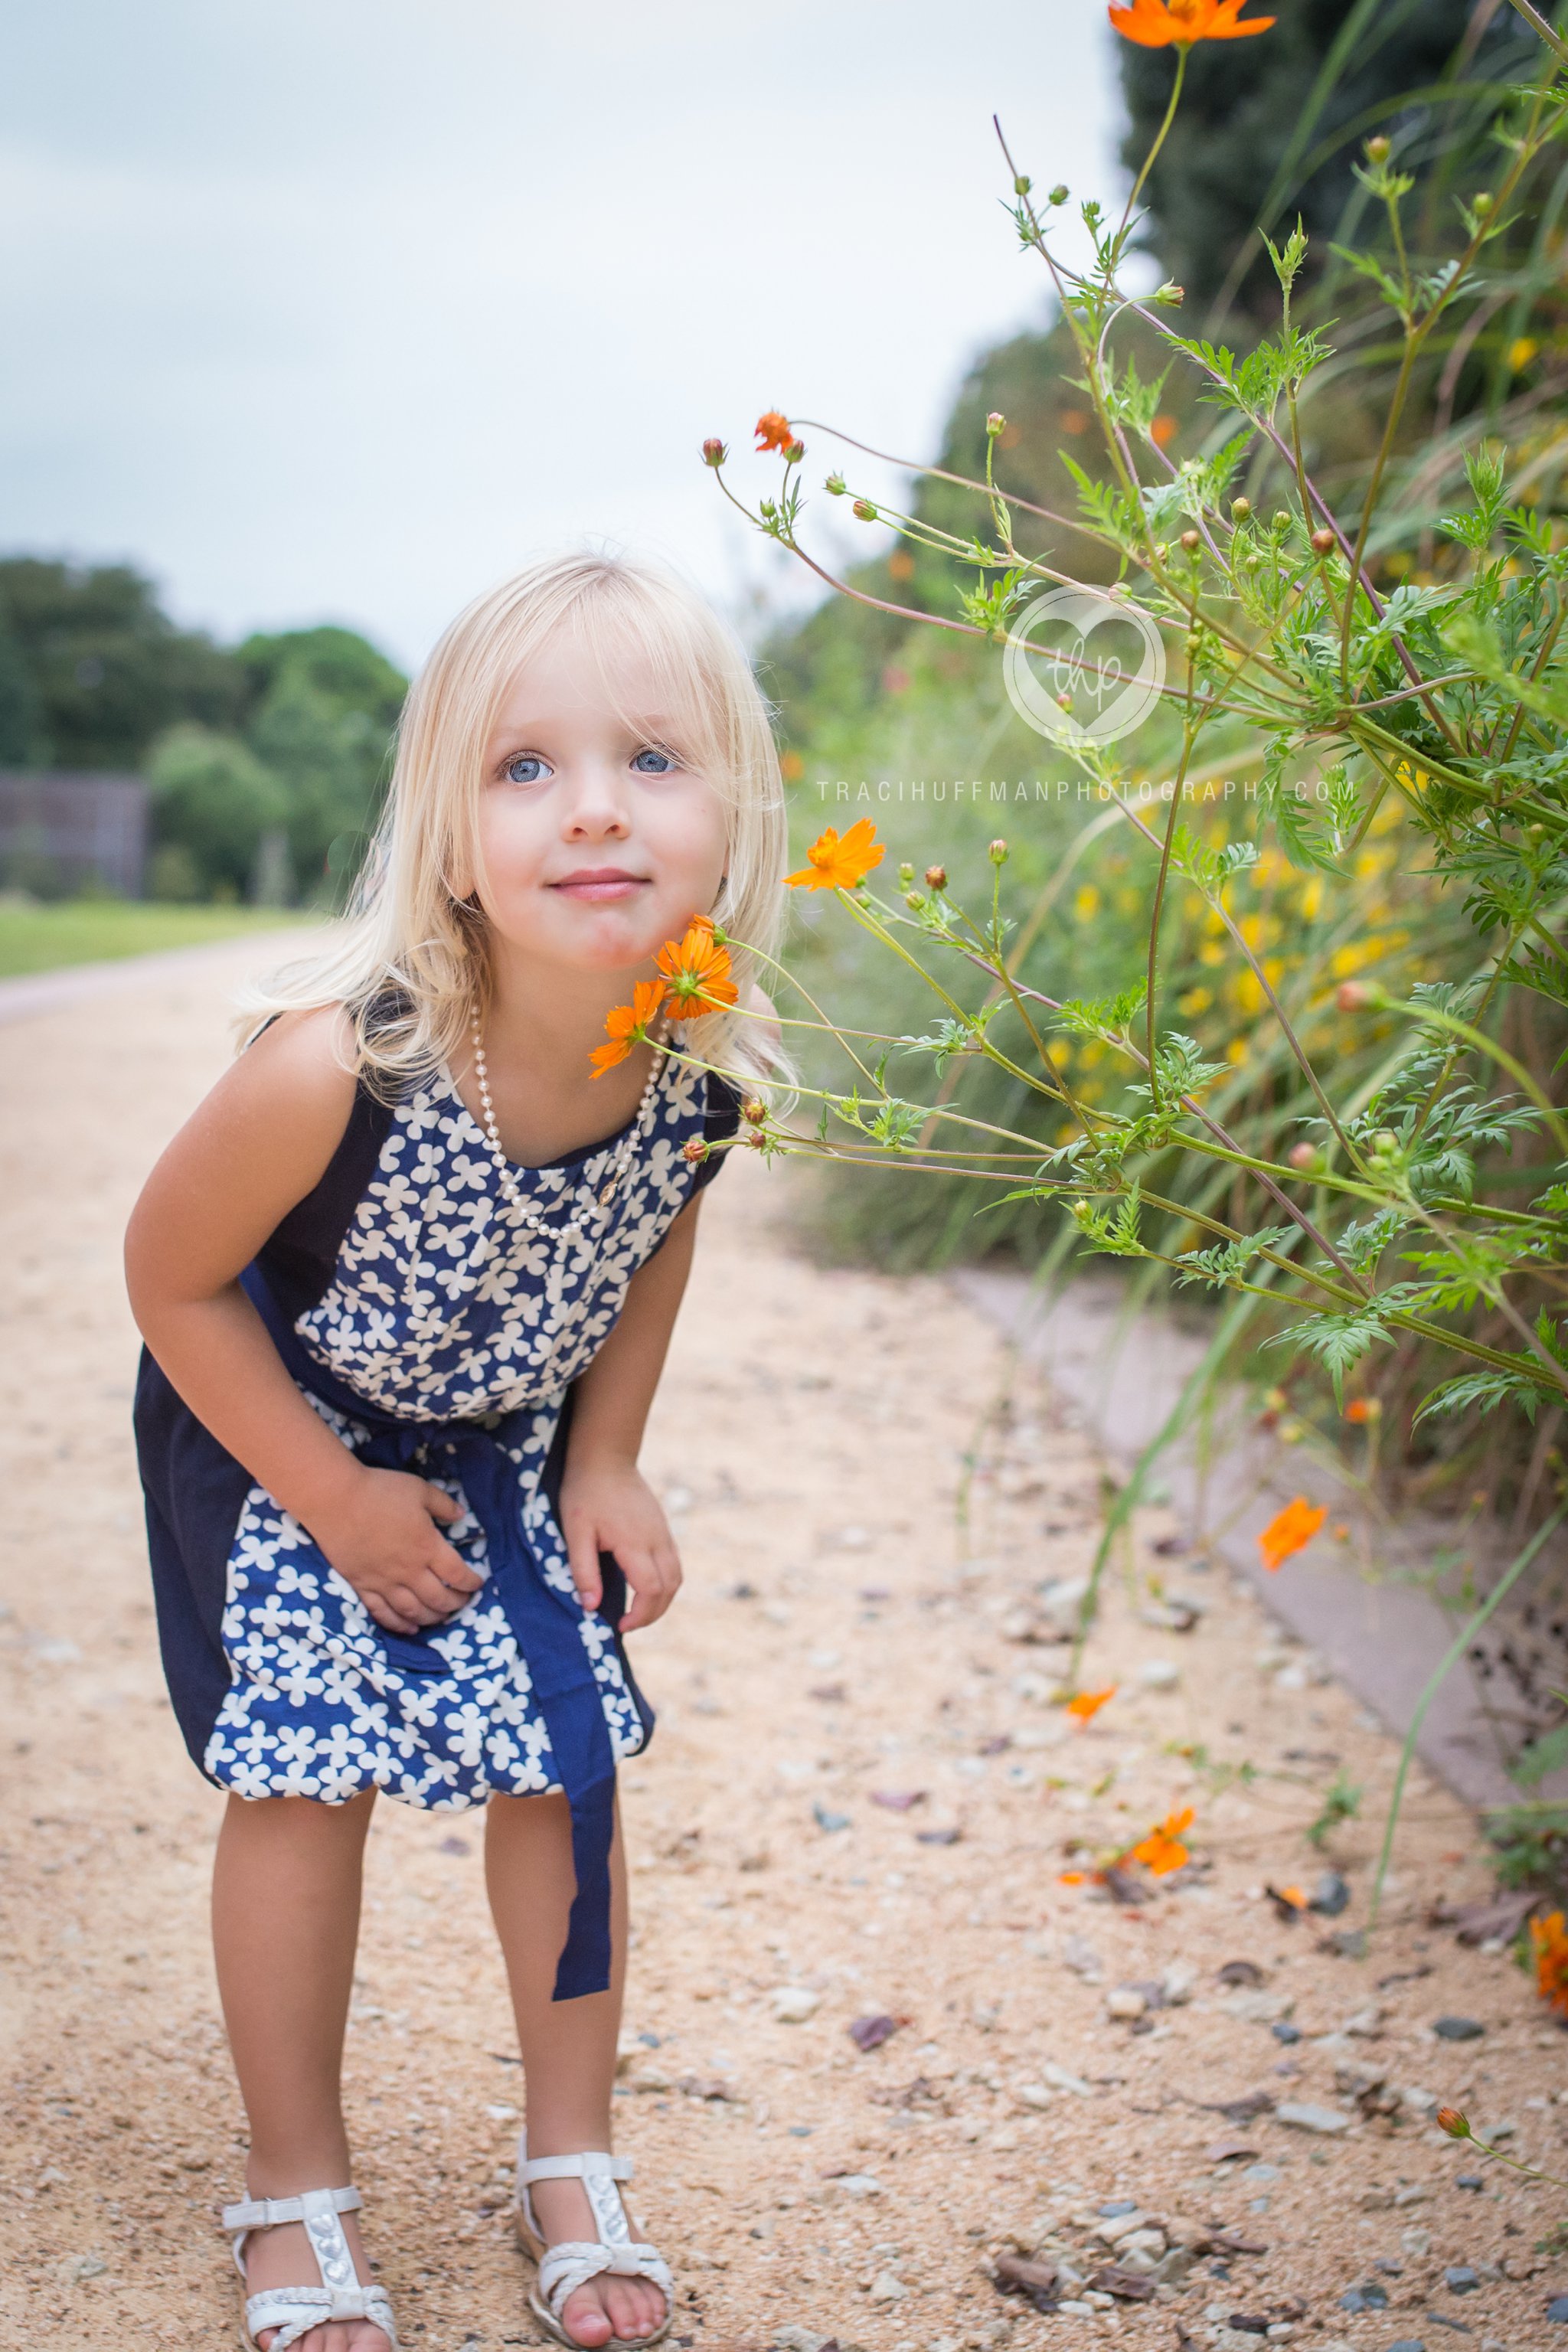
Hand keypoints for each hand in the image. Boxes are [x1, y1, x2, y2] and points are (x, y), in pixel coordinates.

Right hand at [307, 1466, 482, 1635]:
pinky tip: (409, 1628)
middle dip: (456, 1604)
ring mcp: (384, 1581)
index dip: (471, 1583)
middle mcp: (409, 1570)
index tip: (477, 1584)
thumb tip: (461, 1515)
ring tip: (441, 1618)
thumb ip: (443, 1505)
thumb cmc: (380, 1491)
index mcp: (428, 1547)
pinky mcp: (362, 1585)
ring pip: (413, 1611)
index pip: (457, 1574)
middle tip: (463, 1603)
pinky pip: (382, 1613)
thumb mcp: (420, 1490)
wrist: (336, 1500)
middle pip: (439, 1598)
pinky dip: (398, 1624)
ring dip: (431, 1618)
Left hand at [559, 1455, 681, 1632]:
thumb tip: (591, 1606)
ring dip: (662, 1600)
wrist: (605, 1457)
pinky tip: (645, 1587)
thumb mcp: (575, 1532)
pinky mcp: (663, 1527)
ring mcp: (663, 1532)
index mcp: (635, 1542)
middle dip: (653, 1613)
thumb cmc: (585, 1493)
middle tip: (628, 1624)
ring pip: (677, 1576)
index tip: (619, 1624)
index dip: (640, 1614)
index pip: (651, 1589)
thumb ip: (583, 1570)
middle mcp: (657, 1539)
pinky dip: (666, 1583)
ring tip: (638, 1611)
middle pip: (671, 1587)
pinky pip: (674, 1562)